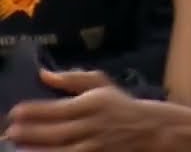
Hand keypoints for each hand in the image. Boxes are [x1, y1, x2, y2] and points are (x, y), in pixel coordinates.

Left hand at [6, 70, 161, 151]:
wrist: (149, 129)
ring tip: (18, 147)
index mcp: (94, 102)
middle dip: (32, 133)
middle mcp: (94, 125)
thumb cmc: (119, 104)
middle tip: (11, 131)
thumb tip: (43, 74)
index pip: (60, 108)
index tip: (15, 112)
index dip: (36, 111)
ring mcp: (95, 146)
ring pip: (62, 151)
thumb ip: (72, 78)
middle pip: (57, 132)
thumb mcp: (101, 84)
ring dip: (39, 150)